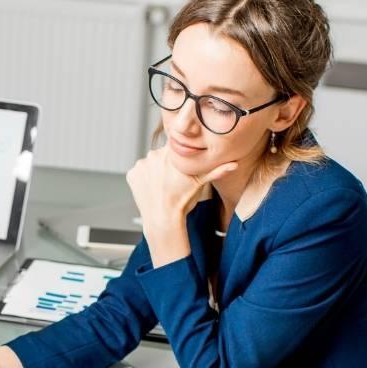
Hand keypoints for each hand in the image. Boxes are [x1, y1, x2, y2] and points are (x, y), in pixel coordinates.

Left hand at [126, 147, 237, 266]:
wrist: (163, 219)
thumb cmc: (183, 201)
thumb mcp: (201, 183)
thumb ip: (216, 171)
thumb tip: (235, 164)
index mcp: (171, 152)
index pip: (174, 148)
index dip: (177, 159)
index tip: (178, 171)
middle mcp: (153, 154)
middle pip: (160, 155)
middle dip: (165, 165)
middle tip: (171, 181)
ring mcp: (141, 165)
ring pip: (149, 164)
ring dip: (153, 172)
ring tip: (162, 186)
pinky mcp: (131, 174)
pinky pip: (138, 173)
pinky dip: (143, 179)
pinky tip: (151, 189)